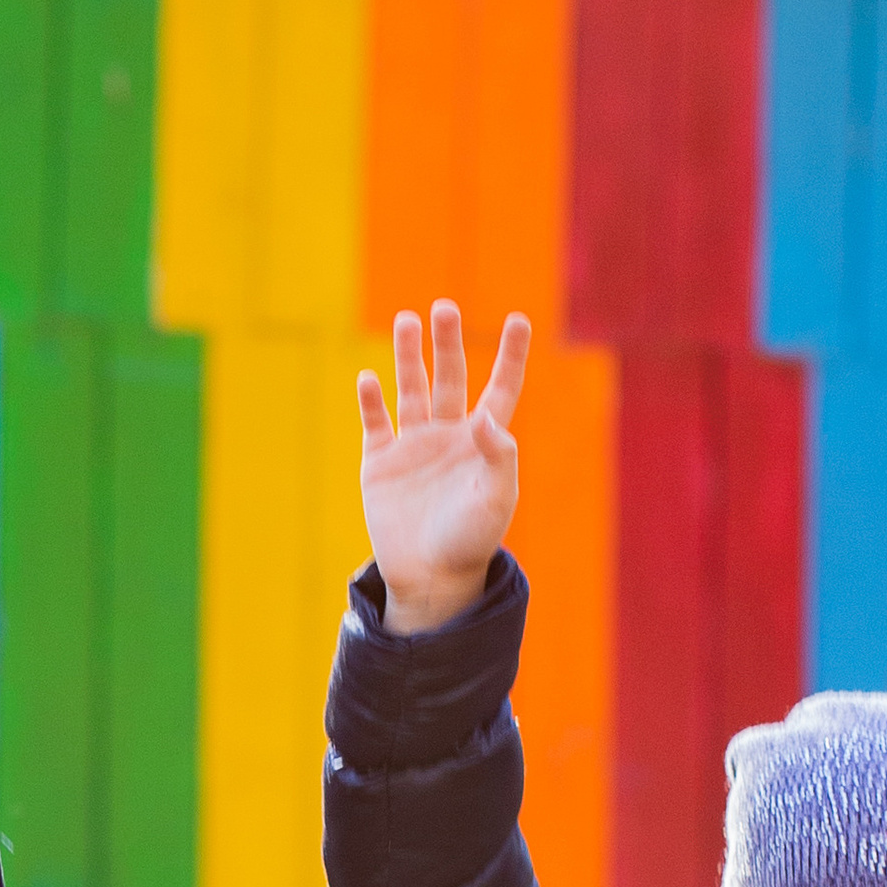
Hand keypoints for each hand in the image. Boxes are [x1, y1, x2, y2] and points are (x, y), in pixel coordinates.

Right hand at [357, 302, 529, 634]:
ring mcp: (413, 447)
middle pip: (450, 377)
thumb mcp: (496, 498)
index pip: (500, 388)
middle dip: (448, 342)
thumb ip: (498, 454)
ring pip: (411, 390)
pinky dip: (371, 401)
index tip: (518, 320)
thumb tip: (485, 415)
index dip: (510, 355)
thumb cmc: (471, 541)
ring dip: (409, 357)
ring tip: (407, 320)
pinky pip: (375, 424)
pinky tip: (369, 379)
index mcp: (483, 442)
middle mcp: (449, 436)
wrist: (430, 578)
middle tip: (444, 308)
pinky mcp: (380, 464)